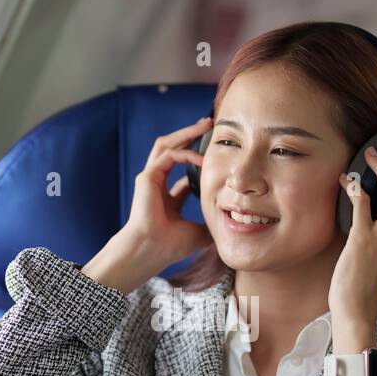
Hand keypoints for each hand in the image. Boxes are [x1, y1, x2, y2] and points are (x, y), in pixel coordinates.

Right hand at [120, 116, 214, 271]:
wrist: (151, 250)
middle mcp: (157, 184)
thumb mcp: (199, 232)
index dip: (200, 163)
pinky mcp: (147, 177)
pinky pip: (167, 155)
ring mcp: (150, 179)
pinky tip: (201, 158)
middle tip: (210, 125)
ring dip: (186, 133)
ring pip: (167, 145)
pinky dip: (185, 153)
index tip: (218, 156)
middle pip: (174, 151)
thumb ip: (211, 224)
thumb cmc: (170, 245)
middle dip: (191, 136)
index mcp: (167, 198)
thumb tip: (230, 226)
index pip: (184, 174)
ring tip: (206, 125)